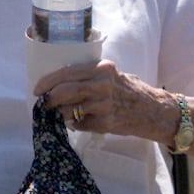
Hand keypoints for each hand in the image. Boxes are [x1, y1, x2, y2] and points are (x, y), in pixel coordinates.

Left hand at [36, 59, 158, 136]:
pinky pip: (80, 124)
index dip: (48, 81)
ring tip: (58, 113)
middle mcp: (103, 85)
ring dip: (59, 113)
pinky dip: (75, 123)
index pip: (67, 73)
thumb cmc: (130, 91)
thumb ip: (89, 76)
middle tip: (42, 104)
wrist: (155, 112)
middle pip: (64, 91)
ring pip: (69, 110)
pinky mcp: (105, 124)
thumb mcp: (111, 75)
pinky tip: (79, 121)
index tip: (38, 89)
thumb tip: (58, 82)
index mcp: (102, 69)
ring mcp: (104, 106)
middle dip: (48, 99)